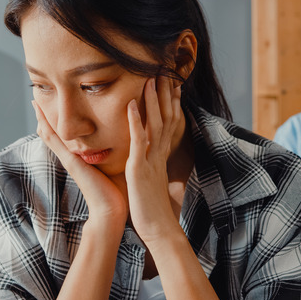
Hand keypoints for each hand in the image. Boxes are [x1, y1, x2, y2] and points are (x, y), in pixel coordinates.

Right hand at [32, 100, 127, 227]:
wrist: (112, 211)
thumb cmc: (117, 189)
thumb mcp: (114, 164)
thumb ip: (115, 151)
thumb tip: (126, 137)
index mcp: (81, 156)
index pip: (67, 134)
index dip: (60, 118)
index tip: (57, 100)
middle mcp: (72, 156)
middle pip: (53, 132)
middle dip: (45, 114)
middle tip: (37, 95)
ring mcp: (69, 160)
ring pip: (50, 135)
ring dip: (41, 117)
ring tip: (34, 99)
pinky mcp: (71, 164)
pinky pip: (55, 143)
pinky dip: (47, 129)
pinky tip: (40, 117)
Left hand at [125, 75, 183, 243]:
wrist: (158, 228)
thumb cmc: (153, 207)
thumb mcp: (153, 180)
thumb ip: (153, 166)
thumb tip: (152, 158)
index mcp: (161, 156)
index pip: (169, 123)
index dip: (171, 102)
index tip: (171, 82)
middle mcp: (159, 154)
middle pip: (166, 117)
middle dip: (165, 94)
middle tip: (164, 71)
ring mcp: (151, 160)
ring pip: (154, 124)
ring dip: (152, 100)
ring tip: (149, 78)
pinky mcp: (140, 169)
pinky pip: (138, 141)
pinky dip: (135, 121)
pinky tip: (130, 104)